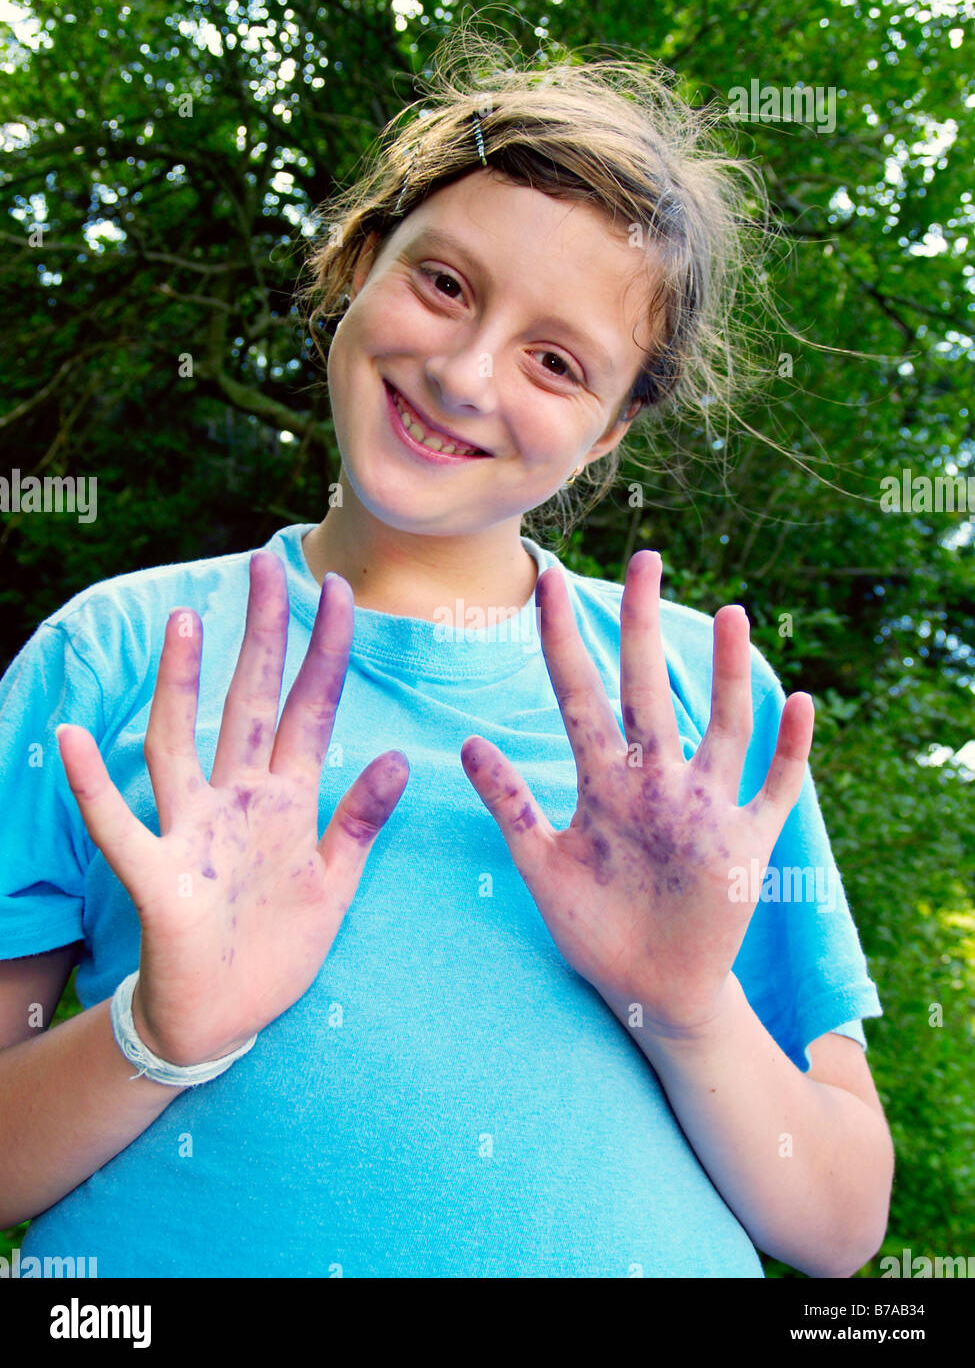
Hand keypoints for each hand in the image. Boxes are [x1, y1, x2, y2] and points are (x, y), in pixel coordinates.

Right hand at [56, 552, 408, 1065]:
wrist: (227, 1017)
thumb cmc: (279, 945)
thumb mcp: (336, 883)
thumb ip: (362, 822)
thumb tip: (396, 756)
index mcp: (289, 800)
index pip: (312, 709)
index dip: (326, 651)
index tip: (338, 589)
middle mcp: (240, 801)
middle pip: (250, 704)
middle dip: (262, 637)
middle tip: (266, 565)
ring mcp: (195, 832)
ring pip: (182, 744)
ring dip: (181, 686)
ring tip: (184, 622)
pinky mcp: (158, 877)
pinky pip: (119, 828)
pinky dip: (94, 789)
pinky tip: (75, 740)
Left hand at [460, 550, 813, 1036]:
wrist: (650, 993)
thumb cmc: (593, 930)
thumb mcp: (541, 867)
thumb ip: (509, 806)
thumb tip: (464, 742)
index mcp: (603, 784)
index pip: (579, 696)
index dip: (561, 641)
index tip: (548, 581)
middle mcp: (656, 783)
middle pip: (649, 690)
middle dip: (643, 627)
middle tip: (642, 558)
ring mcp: (704, 809)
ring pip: (721, 726)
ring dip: (726, 675)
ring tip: (728, 613)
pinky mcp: (746, 845)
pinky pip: (775, 789)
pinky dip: (790, 750)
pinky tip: (801, 703)